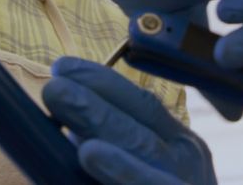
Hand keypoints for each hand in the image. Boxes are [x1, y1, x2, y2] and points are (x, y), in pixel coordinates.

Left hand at [43, 57, 215, 184]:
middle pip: (140, 123)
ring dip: (102, 126)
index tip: (62, 67)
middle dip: (95, 102)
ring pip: (145, 153)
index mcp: (179, 147)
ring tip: (65, 108)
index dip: (102, 82)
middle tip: (53, 87)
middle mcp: (189, 162)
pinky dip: (122, 172)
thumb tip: (71, 132)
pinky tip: (92, 154)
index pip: (141, 104)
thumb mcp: (144, 174)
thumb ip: (113, 154)